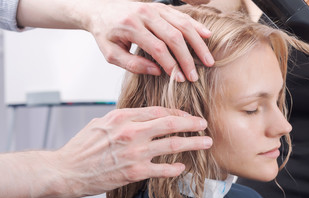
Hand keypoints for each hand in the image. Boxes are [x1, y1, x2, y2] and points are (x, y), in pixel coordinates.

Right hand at [54, 107, 211, 196]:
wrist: (67, 170)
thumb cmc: (81, 146)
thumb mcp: (100, 123)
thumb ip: (122, 119)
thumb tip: (139, 118)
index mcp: (122, 116)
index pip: (157, 110)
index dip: (176, 111)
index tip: (186, 115)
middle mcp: (131, 132)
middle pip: (170, 123)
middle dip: (191, 123)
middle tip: (204, 124)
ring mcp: (134, 152)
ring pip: (172, 145)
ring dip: (192, 143)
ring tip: (206, 143)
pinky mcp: (134, 172)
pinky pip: (162, 169)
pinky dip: (175, 168)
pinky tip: (183, 167)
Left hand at [88, 0, 213, 81]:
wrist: (100, 9)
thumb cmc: (105, 34)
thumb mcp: (111, 54)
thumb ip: (132, 64)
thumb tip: (157, 72)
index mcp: (131, 26)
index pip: (157, 48)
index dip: (171, 65)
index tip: (180, 79)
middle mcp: (145, 14)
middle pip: (173, 36)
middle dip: (187, 58)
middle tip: (195, 76)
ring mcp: (154, 8)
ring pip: (182, 24)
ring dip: (197, 43)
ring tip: (208, 60)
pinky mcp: (160, 6)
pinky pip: (181, 15)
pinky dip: (195, 26)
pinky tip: (207, 36)